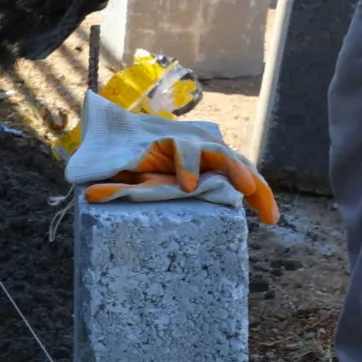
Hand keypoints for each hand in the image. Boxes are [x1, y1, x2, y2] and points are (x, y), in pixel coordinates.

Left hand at [85, 137, 279, 224]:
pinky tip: (271, 216)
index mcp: (172, 145)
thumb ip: (112, 185)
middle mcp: (199, 146)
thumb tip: (91, 195)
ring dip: (257, 187)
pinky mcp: (226, 170)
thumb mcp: (124, 173)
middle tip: (245, 188)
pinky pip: (246, 179)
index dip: (187, 165)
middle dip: (235, 170)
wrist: (149, 149)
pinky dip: (260, 195)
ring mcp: (216, 156)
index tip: (187, 187)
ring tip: (270, 213)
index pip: (183, 149)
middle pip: (222, 154)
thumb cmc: (136, 162)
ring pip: (241, 166)